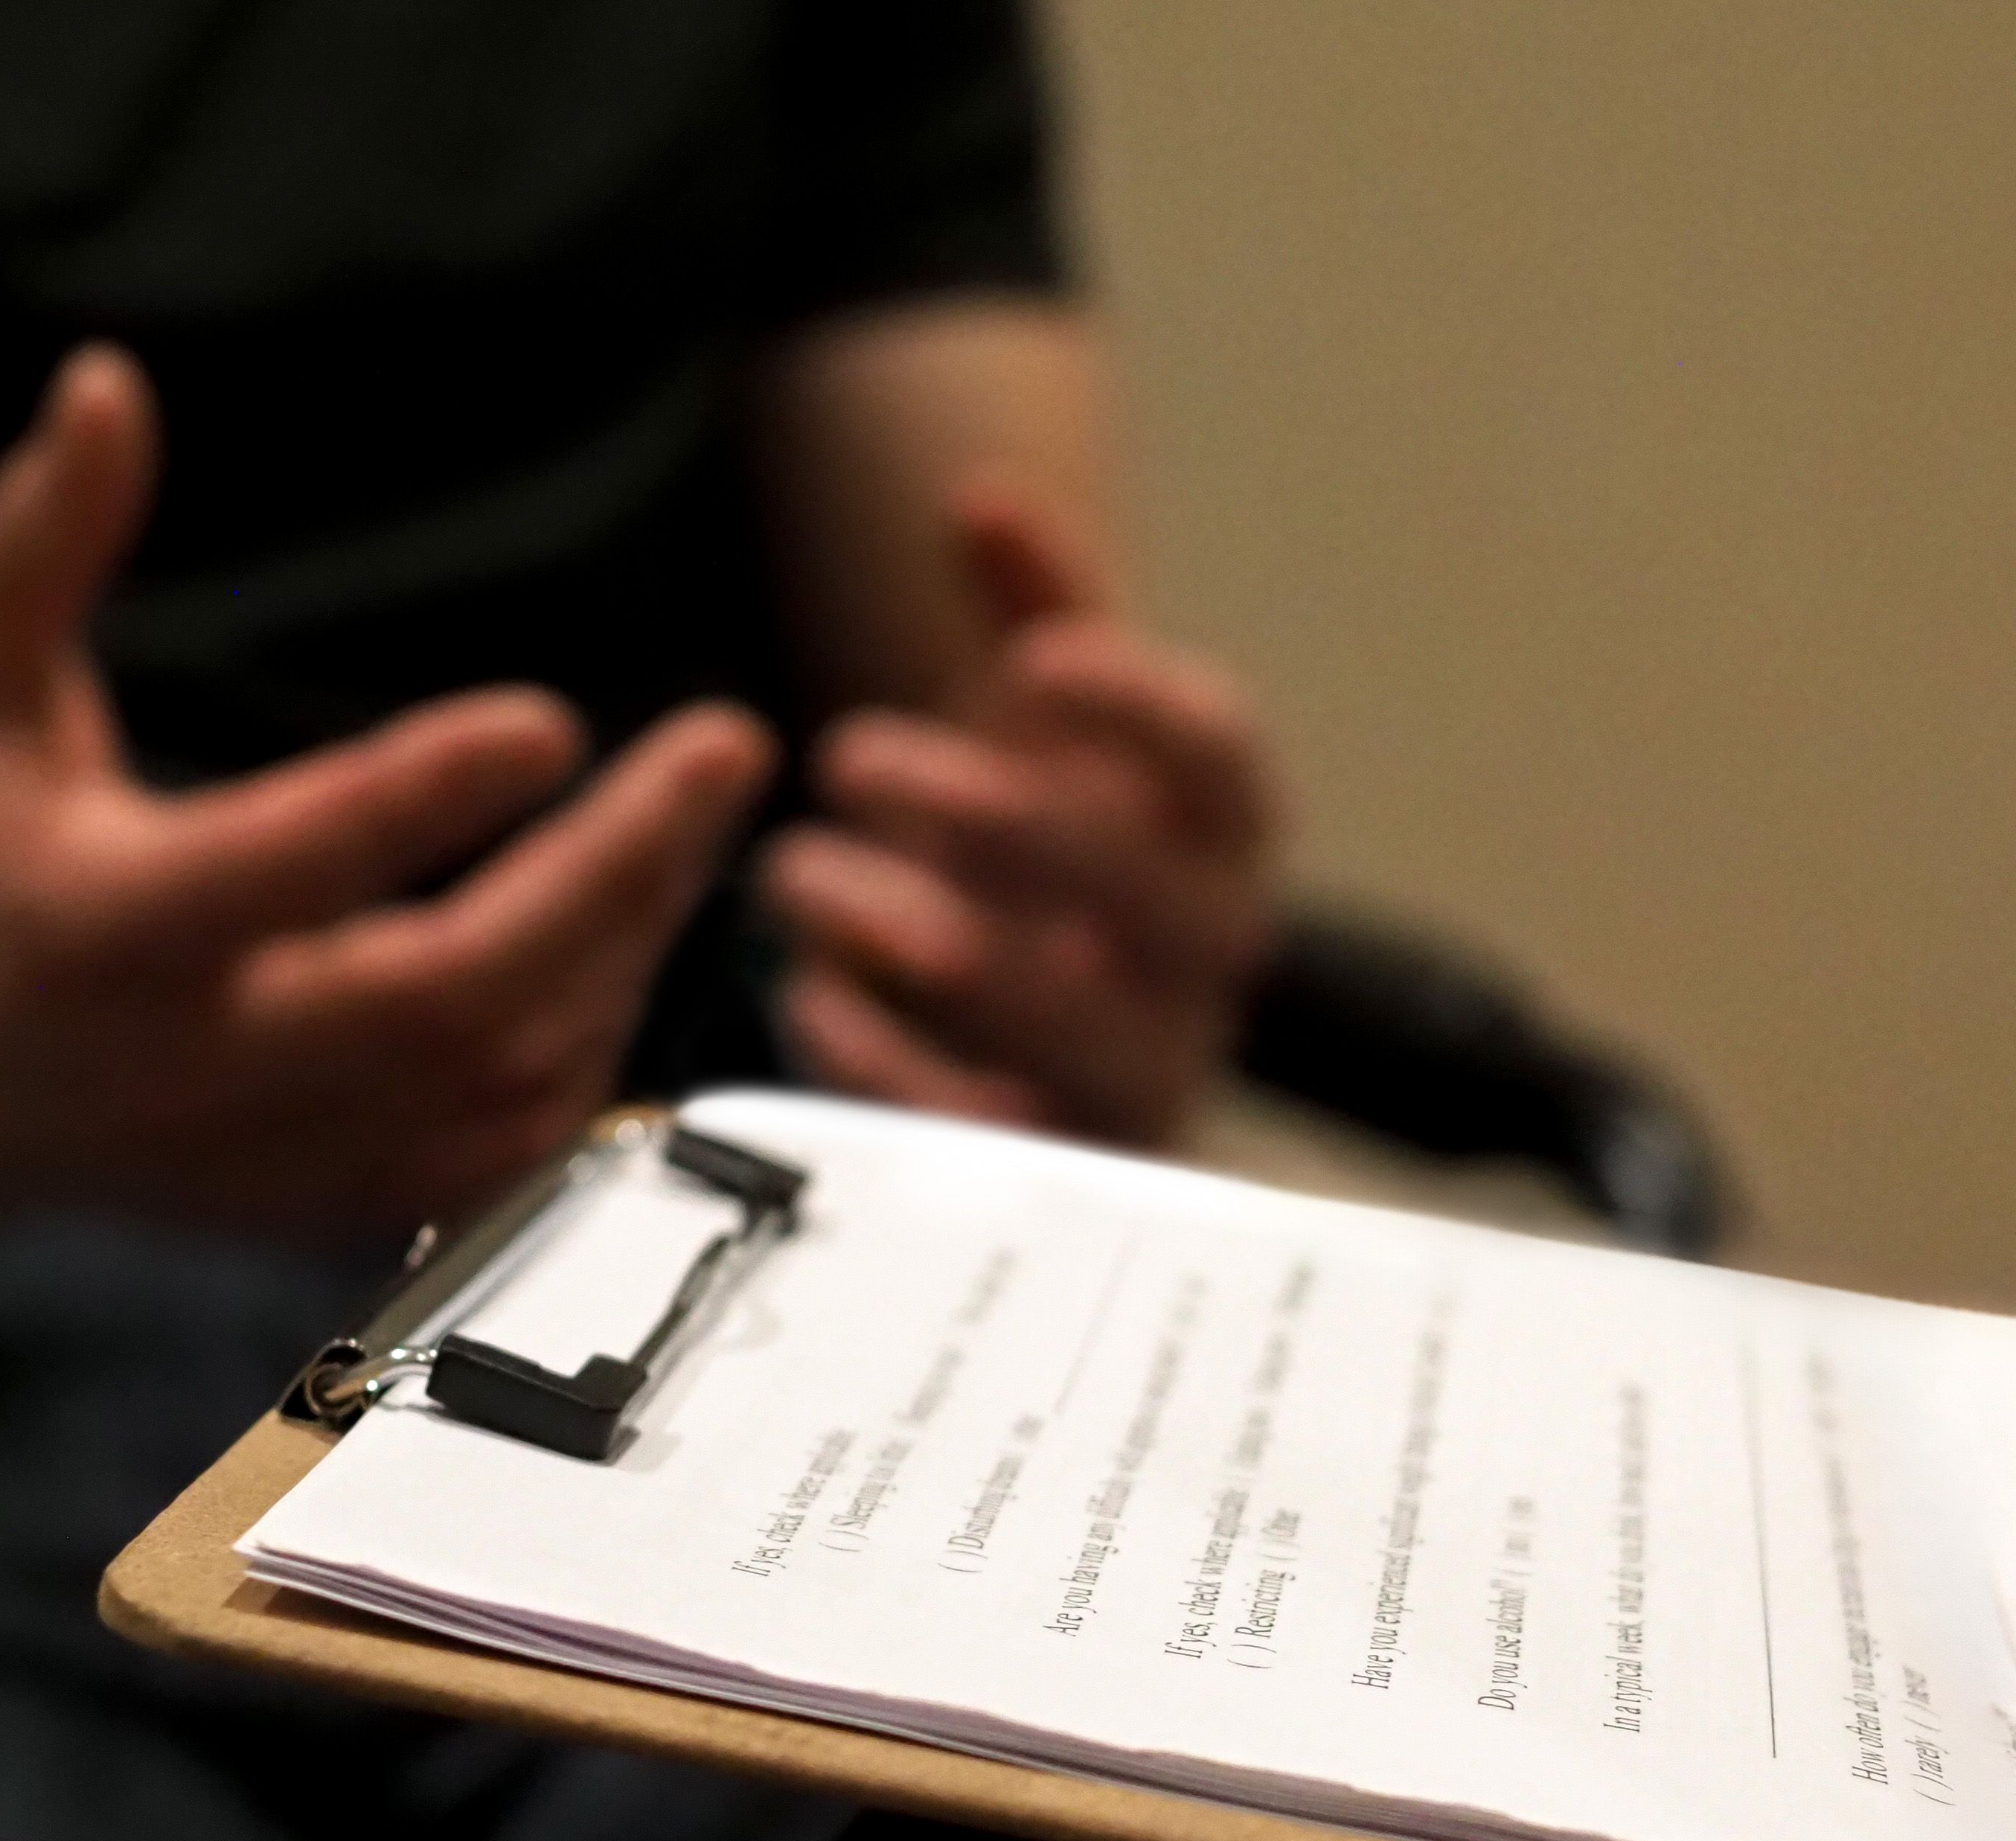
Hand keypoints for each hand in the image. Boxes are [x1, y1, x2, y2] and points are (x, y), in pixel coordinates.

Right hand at [0, 345, 772, 1235]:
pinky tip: (631, 938)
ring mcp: (270, 1159)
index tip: (557, 717)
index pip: (278, 868)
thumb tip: (113, 384)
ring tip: (694, 821)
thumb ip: (39, 537)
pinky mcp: (323, 1211)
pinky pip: (509, 1158)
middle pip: (446, 1000)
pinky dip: (594, 1045)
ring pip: (505, 1082)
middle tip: (728, 748)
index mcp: (97, 929)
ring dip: (628, 946)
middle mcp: (193, 1065)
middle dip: (611, 878)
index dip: (419, 797)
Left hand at [757, 484, 1277, 1144]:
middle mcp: (1204, 959)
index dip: (1139, 709)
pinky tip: (803, 992)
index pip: (1223, 763)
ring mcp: (1143, 1072)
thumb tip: (978, 491)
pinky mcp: (1058, 1174)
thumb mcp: (1041, 734)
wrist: (1040, 1045)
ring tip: (792, 873)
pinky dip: (886, 1062)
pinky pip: (981, 1137)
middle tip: (848, 752)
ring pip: (1063, 1022)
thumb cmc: (1042, 857)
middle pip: (1146, 893)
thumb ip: (1028, 608)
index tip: (1031, 660)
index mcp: (1217, 834)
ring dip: (919, 939)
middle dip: (997, 819)